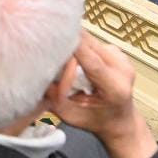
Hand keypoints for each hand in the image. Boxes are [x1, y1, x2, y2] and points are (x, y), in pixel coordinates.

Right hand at [46, 33, 157, 157]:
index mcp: (114, 87)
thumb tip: (35, 73)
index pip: (90, 60)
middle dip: (66, 44)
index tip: (49, 37)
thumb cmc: (95, 120)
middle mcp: (122, 69)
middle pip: (88, 44)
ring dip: (73, 45)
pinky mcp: (117, 51)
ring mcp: (121, 57)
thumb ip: (53, 95)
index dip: (70, 46)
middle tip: (49, 52)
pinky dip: (80, 47)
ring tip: (65, 62)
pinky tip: (78, 63)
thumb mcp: (68, 115)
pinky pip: (92, 42)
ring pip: (88, 39)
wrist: (120, 120)